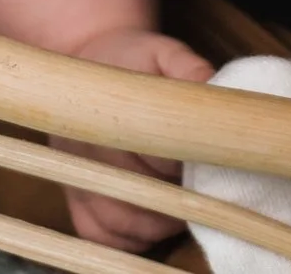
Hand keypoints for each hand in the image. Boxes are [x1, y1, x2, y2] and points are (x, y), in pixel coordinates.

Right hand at [54, 27, 217, 250]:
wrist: (86, 64)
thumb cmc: (131, 60)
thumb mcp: (161, 51)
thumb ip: (188, 66)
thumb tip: (216, 85)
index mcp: (106, 114)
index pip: (154, 156)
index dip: (188, 166)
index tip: (209, 163)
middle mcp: (84, 152)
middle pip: (139, 197)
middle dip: (179, 198)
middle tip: (204, 188)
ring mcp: (75, 180)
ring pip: (122, 225)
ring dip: (159, 223)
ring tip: (183, 204)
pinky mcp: (74, 201)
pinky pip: (99, 237)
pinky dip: (130, 239)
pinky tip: (151, 220)